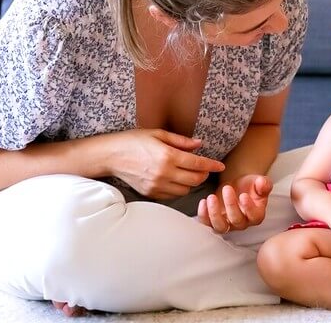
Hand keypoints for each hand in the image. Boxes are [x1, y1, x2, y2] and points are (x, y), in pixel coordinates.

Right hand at [108, 129, 224, 199]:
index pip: (198, 164)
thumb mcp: (158, 134)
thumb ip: (181, 141)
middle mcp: (164, 173)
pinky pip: (172, 195)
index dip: (212, 165)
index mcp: (167, 156)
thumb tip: (199, 144)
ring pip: (185, 190)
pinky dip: (177, 188)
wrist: (110, 156)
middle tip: (202, 168)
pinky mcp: (150, 193)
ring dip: (190, 183)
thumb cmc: (133, 141)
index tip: (220, 166)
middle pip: (195, 180)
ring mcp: (157, 185)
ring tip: (186, 173)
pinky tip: (174, 179)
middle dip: (203, 174)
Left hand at [197, 174, 272, 233]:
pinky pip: (207, 223)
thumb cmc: (250, 186)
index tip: (243, 195)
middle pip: (236, 220)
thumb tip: (262, 183)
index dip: (249, 207)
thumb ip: (263, 184)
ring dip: (214, 213)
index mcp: (256, 214)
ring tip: (211, 197)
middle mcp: (242, 223)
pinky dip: (203, 215)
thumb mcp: (259, 182)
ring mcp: (227, 224)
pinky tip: (203, 201)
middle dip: (231, 204)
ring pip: (220, 227)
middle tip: (227, 188)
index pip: (254, 216)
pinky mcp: (214, 221)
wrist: (238, 187)